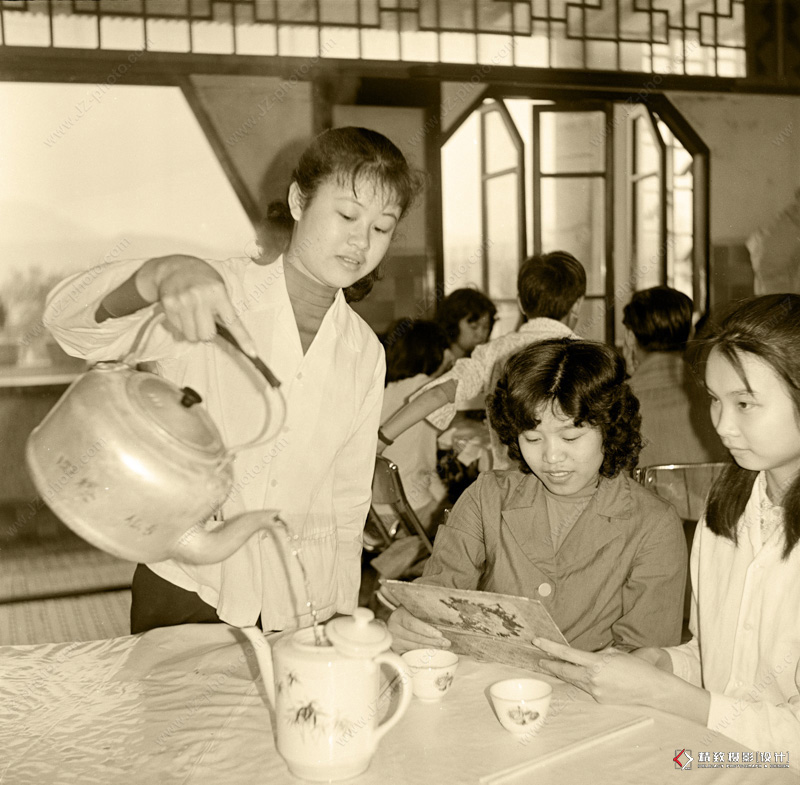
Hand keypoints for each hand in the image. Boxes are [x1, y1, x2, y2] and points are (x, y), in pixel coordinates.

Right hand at [137, 255, 255, 353]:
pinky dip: (181, 326)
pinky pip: (178, 329)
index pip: (233, 322)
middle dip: (206, 333)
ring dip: (193, 331)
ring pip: (191, 336)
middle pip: (207, 335)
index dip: (244, 339)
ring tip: (192, 316)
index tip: (252, 353)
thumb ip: (223, 310)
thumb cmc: (202, 279)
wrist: (174, 267)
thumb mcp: (219, 288)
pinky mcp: (169, 305)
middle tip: (204, 321)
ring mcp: (183, 301)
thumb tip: (227, 336)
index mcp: (218, 293)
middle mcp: (201, 297)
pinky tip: (181, 312)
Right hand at [388, 607, 449, 652]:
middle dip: (433, 641)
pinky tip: (433, 653)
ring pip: (415, 647)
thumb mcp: (412, 608)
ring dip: (430, 648)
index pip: (412, 624)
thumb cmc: (409, 612)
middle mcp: (393, 629)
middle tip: (446, 643)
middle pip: (416, 637)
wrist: (395, 620)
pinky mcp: (396, 650)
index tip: (439, 634)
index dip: (426, 630)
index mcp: (398, 616)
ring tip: (443, 648)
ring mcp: (394, 641)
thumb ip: (423, 611)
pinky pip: (412, 654)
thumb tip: (444, 618)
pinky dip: (423, 653)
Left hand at [532, 637, 666, 706]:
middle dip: (550, 664)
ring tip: (554, 666)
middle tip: (539, 659)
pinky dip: (581, 681)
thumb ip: (597, 655)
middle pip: (565, 671)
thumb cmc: (637, 667)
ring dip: (564, 673)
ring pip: (574, 681)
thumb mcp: (615, 654)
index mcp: (596, 663)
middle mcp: (593, 679)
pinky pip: (586, 688)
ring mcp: (596, 692)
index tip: (537, 641)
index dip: (550, 647)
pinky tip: (580, 677)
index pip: (567, 654)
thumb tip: (583, 657)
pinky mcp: (600, 700)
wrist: (653, 689)